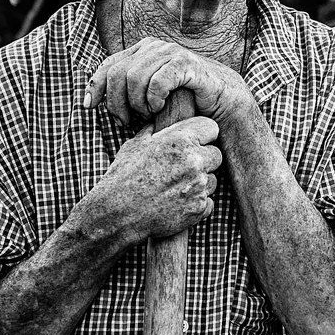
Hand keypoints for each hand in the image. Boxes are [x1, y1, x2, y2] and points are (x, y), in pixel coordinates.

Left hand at [84, 37, 247, 126]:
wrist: (222, 101)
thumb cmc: (185, 100)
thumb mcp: (150, 95)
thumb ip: (126, 90)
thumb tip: (90, 97)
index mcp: (143, 51)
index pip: (108, 65)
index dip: (95, 86)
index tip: (89, 107)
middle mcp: (154, 47)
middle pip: (117, 74)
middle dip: (116, 101)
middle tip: (126, 120)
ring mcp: (170, 52)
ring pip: (133, 79)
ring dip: (136, 103)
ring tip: (146, 115)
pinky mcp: (185, 63)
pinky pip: (157, 82)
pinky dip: (153, 99)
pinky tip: (159, 108)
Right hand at [94, 115, 222, 239]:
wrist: (117, 213)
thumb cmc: (123, 176)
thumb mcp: (136, 145)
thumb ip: (155, 131)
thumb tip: (160, 122)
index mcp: (180, 140)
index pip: (212, 127)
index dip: (204, 135)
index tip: (196, 142)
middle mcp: (194, 161)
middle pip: (216, 155)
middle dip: (204, 160)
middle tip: (183, 168)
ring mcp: (198, 186)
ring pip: (213, 180)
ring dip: (199, 183)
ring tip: (175, 187)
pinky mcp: (199, 208)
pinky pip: (208, 202)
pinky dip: (196, 203)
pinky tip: (177, 203)